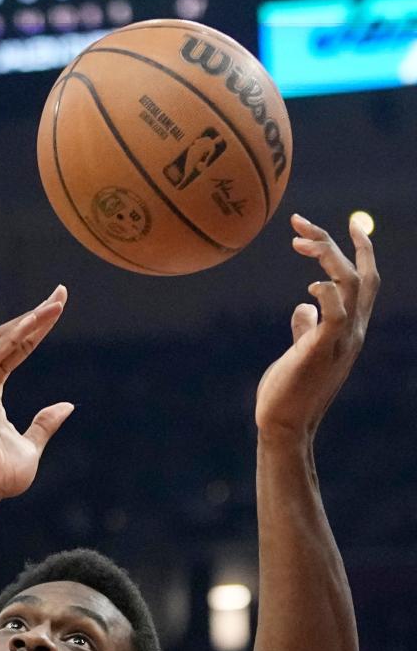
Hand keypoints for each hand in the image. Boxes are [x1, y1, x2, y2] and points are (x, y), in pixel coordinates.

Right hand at [0, 286, 74, 499]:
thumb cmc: (2, 475)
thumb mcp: (31, 445)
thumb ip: (44, 424)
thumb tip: (66, 406)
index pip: (14, 353)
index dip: (36, 331)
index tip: (56, 308)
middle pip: (6, 339)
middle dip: (35, 316)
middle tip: (60, 294)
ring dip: (28, 321)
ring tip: (54, 305)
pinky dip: (13, 338)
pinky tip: (34, 323)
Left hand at [256, 213, 379, 440]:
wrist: (284, 426)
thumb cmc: (288, 392)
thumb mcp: (300, 352)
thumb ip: (306, 328)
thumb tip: (303, 306)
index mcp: (349, 329)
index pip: (366, 282)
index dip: (362, 251)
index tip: (350, 224)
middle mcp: (353, 331)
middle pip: (362, 274)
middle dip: (337, 242)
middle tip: (300, 224)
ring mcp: (342, 341)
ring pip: (352, 284)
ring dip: (327, 256)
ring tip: (298, 242)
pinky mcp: (323, 350)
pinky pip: (336, 312)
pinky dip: (328, 291)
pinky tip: (310, 285)